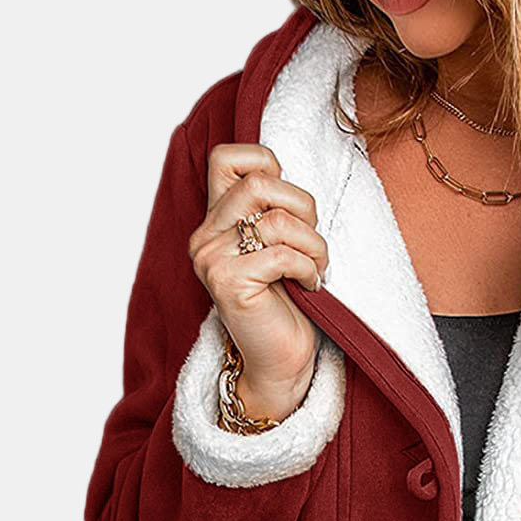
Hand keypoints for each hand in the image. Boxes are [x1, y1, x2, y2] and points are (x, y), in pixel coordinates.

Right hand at [187, 144, 329, 417]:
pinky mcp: (228, 284)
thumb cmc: (286, 304)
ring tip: (316, 267)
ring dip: (313, 244)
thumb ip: (271, 208)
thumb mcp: (277, 245)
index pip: (227, 157)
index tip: (289, 207)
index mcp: (214, 221)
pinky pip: (282, 254)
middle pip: (260, 183)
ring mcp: (212, 260)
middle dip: (303, 208)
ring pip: (276, 220)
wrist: (279, 363)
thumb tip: (284, 170)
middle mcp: (205, 237)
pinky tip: (311, 286)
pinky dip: (308, 268)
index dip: (267, 165)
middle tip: (312, 243)